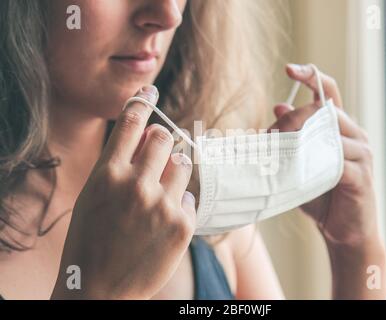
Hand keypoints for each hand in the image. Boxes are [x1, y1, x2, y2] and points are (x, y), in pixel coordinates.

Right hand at [52, 86, 195, 299]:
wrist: (99, 290)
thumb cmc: (91, 241)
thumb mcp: (94, 197)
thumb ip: (120, 165)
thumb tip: (153, 135)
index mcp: (108, 174)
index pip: (131, 123)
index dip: (143, 101)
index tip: (150, 89)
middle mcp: (137, 184)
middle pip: (165, 138)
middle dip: (163, 140)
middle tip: (160, 148)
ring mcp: (162, 205)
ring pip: (183, 164)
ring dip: (174, 170)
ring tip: (158, 192)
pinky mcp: (182, 225)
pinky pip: (188, 197)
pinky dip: (179, 204)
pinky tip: (163, 221)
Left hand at [269, 64, 379, 246]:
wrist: (342, 230)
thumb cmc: (321, 194)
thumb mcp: (301, 163)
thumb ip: (292, 138)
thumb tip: (278, 107)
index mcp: (340, 127)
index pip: (328, 92)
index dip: (311, 76)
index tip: (289, 69)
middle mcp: (354, 135)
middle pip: (322, 111)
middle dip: (291, 120)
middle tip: (269, 136)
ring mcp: (361, 154)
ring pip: (329, 133)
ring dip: (299, 142)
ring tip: (277, 153)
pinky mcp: (360, 176)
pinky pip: (336, 161)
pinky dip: (314, 164)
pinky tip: (300, 171)